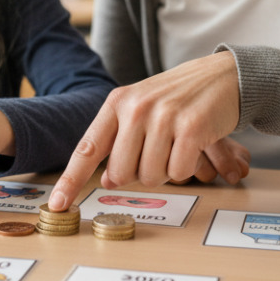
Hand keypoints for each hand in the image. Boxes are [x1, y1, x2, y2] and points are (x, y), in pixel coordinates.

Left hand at [49, 52, 243, 210]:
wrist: (222, 75)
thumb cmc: (178, 97)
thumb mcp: (141, 109)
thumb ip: (119, 141)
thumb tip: (107, 180)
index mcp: (117, 103)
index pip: (87, 148)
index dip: (71, 180)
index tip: (56, 205)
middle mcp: (136, 108)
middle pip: (120, 173)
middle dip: (138, 173)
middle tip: (157, 152)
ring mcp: (164, 117)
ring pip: (150, 177)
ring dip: (165, 171)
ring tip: (176, 145)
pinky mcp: (191, 128)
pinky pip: (178, 172)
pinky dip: (186, 168)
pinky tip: (193, 145)